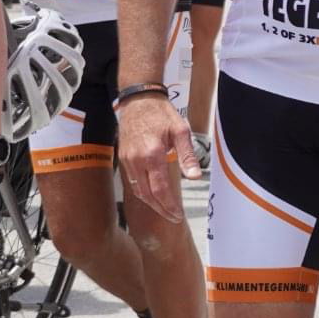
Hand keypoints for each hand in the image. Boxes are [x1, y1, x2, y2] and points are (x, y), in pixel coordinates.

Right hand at [116, 94, 200, 222]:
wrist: (138, 100)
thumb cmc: (162, 114)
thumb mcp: (181, 131)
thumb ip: (187, 156)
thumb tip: (195, 177)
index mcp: (152, 155)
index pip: (160, 189)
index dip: (169, 205)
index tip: (178, 215)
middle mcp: (136, 160)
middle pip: (147, 194)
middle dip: (161, 209)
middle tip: (173, 217)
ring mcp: (127, 159)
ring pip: (138, 190)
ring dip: (151, 203)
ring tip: (165, 210)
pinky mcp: (123, 157)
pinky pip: (132, 181)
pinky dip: (143, 192)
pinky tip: (153, 195)